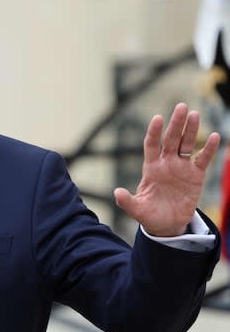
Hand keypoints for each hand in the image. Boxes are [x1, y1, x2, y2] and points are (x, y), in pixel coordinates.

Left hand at [113, 103, 220, 236]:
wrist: (167, 224)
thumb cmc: (150, 214)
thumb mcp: (137, 209)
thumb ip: (127, 201)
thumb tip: (117, 192)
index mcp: (151, 168)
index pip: (152, 145)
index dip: (154, 132)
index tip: (158, 118)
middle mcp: (166, 163)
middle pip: (171, 139)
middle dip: (175, 124)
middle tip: (181, 107)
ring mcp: (181, 167)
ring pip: (186, 144)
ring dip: (190, 130)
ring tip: (194, 114)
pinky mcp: (196, 175)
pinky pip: (203, 159)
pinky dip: (208, 149)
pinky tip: (214, 136)